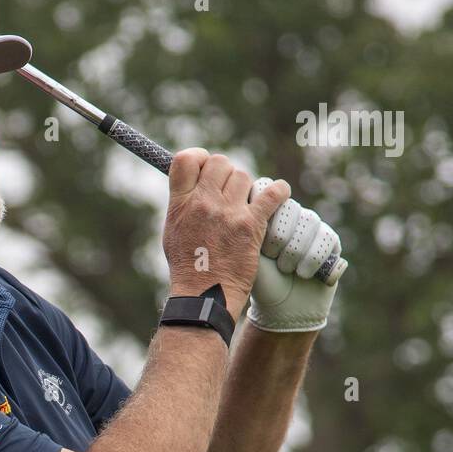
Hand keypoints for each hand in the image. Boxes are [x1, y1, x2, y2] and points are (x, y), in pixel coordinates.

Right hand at [162, 149, 291, 319]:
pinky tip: (279, 194)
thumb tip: (195, 180)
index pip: (186, 159)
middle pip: (219, 162)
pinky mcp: (251, 226)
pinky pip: (272, 194)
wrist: (204, 295)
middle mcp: (203, 203)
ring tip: (245, 203)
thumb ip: (183, 203)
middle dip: (225, 172)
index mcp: (180, 203)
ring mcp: (228, 213)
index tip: (205, 166)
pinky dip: (278, 191)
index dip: (199, 156)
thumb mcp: (173, 229)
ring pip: (244, 177)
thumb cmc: (187, 265)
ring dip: (246, 187)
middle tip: (228, 189)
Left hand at [246, 177, 344, 331]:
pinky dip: (312, 259)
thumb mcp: (241, 251)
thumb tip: (232, 200)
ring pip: (309, 220)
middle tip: (270, 256)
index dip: (261, 210)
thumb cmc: (256, 280)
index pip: (265, 188)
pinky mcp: (329, 240)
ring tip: (284, 268)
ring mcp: (310, 225)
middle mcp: (289, 214)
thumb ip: (238, 224)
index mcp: (263, 211)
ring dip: (295, 249)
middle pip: (289, 205)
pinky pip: (326, 237)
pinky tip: (302, 273)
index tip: (255, 238)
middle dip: (279, 235)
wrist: (280, 308)